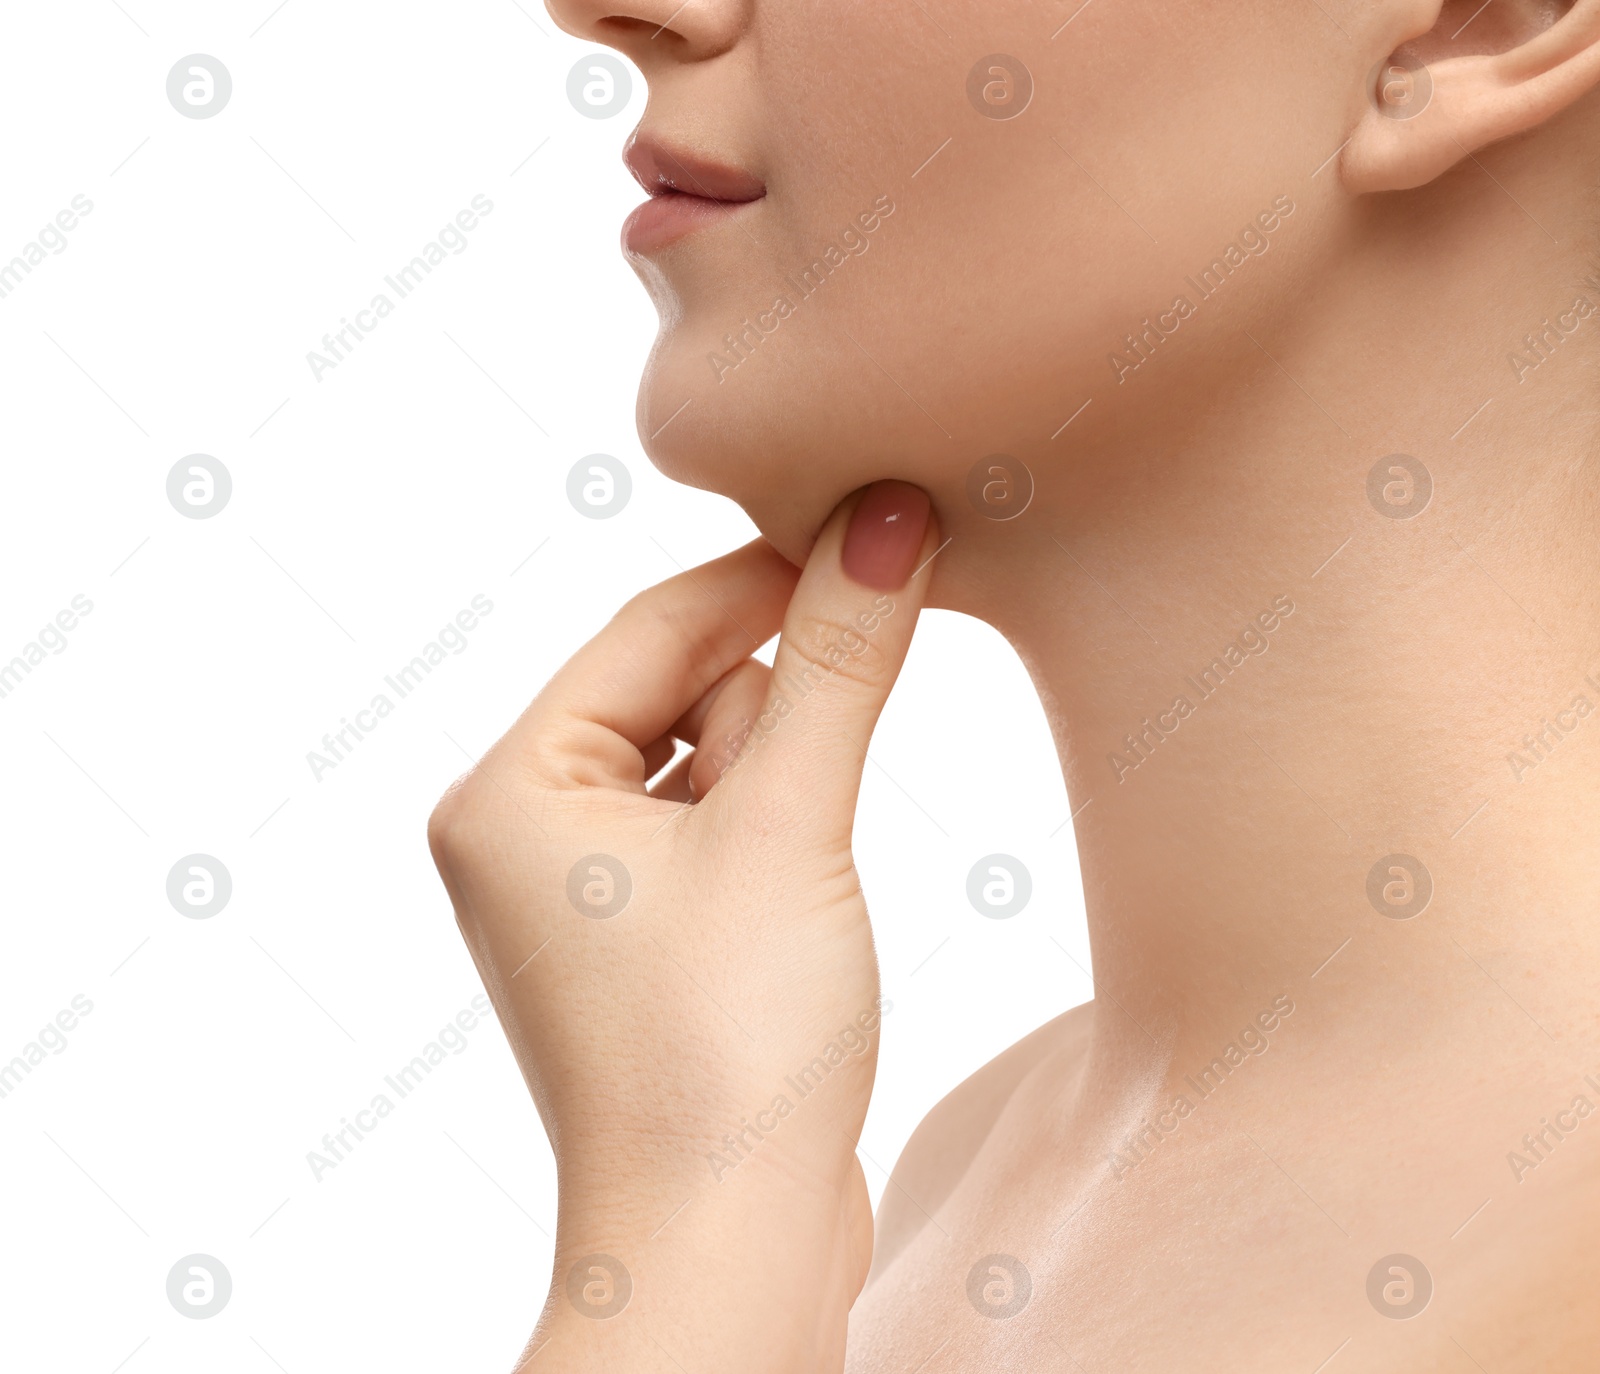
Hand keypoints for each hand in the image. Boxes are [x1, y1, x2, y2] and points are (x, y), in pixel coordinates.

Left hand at [427, 481, 938, 1370]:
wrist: (727, 1250)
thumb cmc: (726, 1052)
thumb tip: (882, 518)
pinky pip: (718, 830)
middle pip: (678, 689)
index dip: (768, 575)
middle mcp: (523, 833)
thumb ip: (837, 664)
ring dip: (784, 776)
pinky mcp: (645, 941)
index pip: (649, 627)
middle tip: (844, 732)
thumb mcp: (789, 827)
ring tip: (802, 879)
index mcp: (508, 790)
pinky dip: (778, 826)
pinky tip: (804, 893)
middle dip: (775, 702)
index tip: (876, 527)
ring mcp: (583, 893)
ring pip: (710, 760)